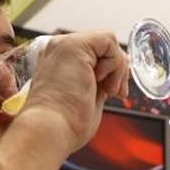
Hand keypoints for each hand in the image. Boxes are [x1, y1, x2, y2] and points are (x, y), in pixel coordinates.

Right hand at [23, 31, 129, 152]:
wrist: (51, 129)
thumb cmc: (66, 124)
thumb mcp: (89, 98)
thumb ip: (99, 82)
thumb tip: (117, 75)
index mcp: (59, 62)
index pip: (96, 55)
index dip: (112, 72)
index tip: (113, 93)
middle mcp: (59, 50)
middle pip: (103, 47)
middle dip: (118, 70)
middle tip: (115, 93)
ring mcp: (64, 44)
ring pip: (108, 42)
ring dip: (117, 69)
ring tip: (108, 90)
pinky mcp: (74, 44)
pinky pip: (108, 40)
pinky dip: (114, 62)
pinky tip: (102, 80)